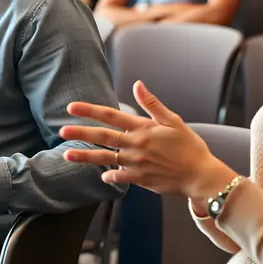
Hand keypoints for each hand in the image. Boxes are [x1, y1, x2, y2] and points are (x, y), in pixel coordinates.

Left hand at [61, 80, 235, 199]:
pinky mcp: (141, 179)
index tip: (72, 107)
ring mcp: (137, 163)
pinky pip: (120, 178)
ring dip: (85, 156)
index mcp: (143, 127)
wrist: (201, 175)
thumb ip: (152, 104)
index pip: (111, 115)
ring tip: (67, 154)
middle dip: (81, 133)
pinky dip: (110, 176)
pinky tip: (101, 175)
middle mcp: (137, 145)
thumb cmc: (189, 146)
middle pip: (103, 136)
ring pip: (106, 158)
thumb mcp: (173, 120)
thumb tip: (137, 84)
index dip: (90, 110)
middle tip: (61, 130)